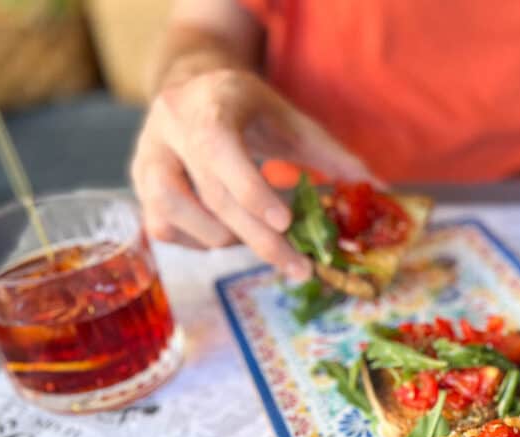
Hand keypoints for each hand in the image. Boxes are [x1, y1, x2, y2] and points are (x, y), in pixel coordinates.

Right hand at [130, 68, 377, 279]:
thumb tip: (380, 188)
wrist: (194, 86)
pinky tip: (227, 235)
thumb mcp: (291, 122)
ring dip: (222, 239)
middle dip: (258, 239)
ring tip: (255, 238)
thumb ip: (332, 156)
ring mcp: (147, 157)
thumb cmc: (249, 110)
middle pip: (209, 196)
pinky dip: (198, 241)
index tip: (286, 223)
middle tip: (299, 267)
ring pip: (173, 215)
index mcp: (209, 103)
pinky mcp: (139, 184)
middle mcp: (169, 128)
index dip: (251, 189)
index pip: (219, 148)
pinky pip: (162, 228)